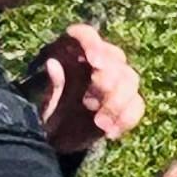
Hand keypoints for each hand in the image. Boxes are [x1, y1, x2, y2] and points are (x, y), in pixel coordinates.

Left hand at [28, 23, 144, 156]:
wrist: (53, 142)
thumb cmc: (44, 116)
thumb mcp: (40, 102)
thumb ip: (51, 85)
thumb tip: (52, 64)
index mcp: (71, 53)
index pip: (86, 34)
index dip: (94, 44)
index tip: (94, 62)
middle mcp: (95, 63)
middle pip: (115, 58)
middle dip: (108, 80)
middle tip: (90, 103)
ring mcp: (113, 82)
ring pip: (130, 80)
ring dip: (118, 102)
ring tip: (98, 122)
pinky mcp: (125, 103)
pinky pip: (137, 105)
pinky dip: (126, 118)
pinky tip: (110, 132)